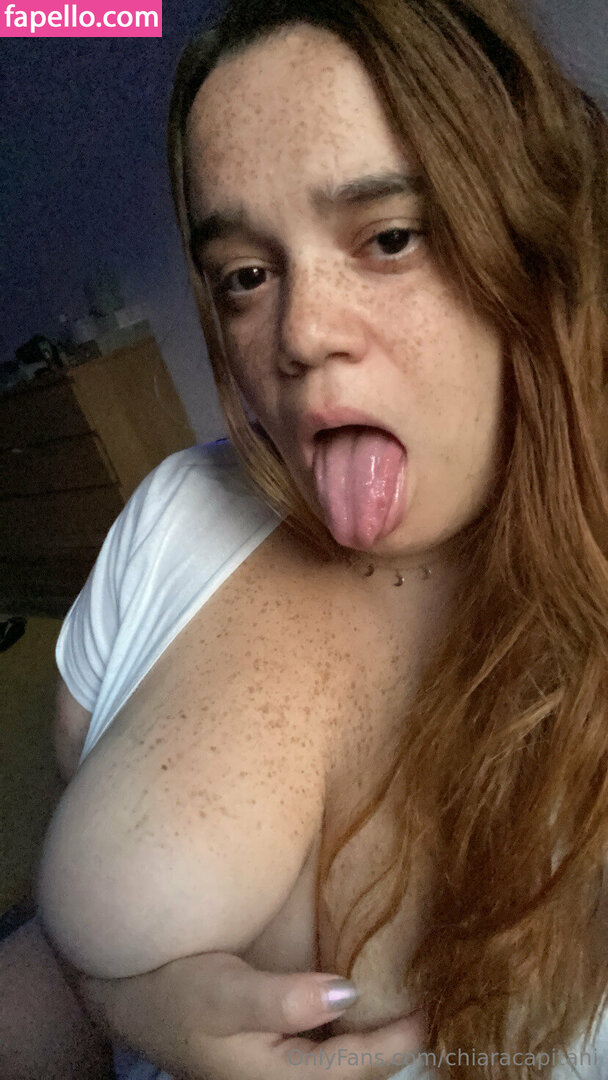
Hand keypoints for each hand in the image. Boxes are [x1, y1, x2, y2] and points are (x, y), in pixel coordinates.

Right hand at [107, 950, 426, 1079]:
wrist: (133, 1000)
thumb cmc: (175, 992)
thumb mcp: (223, 992)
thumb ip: (284, 998)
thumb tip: (349, 992)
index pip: (357, 1067)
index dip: (399, 1042)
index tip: (433, 1010)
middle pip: (358, 1074)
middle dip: (397, 1046)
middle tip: (434, 1001)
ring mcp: (280, 1073)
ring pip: (345, 1065)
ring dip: (377, 1042)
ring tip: (411, 1001)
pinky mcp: (276, 1055)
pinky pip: (329, 1051)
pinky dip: (353, 1030)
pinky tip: (365, 1001)